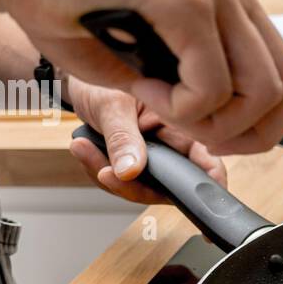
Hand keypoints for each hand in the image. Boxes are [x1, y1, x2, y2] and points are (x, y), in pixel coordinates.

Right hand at [0, 0, 282, 153]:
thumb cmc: (74, 8)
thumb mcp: (151, 60)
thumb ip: (199, 92)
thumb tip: (245, 130)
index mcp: (230, 2)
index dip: (272, 125)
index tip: (221, 141)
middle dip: (242, 134)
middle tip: (189, 132)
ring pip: (257, 91)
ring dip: (208, 121)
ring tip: (158, 102)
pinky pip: (210, 84)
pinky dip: (178, 106)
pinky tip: (141, 83)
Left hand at [66, 77, 226, 204]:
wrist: (75, 82)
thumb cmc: (100, 82)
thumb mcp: (112, 105)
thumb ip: (123, 139)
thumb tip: (131, 172)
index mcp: (182, 124)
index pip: (205, 161)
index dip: (207, 185)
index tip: (195, 201)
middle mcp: (172, 143)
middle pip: (170, 185)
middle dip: (133, 186)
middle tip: (104, 173)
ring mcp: (153, 156)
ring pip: (142, 188)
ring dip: (109, 178)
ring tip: (85, 149)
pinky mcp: (132, 164)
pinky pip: (122, 183)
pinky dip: (99, 173)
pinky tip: (85, 150)